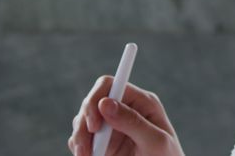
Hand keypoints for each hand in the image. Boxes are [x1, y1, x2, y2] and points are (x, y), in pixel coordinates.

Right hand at [68, 75, 186, 155]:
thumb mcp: (155, 141)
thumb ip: (133, 121)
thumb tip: (105, 103)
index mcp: (140, 102)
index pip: (111, 85)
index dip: (96, 98)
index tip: (94, 125)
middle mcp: (123, 109)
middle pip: (91, 102)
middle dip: (84, 124)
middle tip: (85, 149)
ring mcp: (110, 125)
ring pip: (82, 120)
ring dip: (79, 137)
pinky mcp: (102, 142)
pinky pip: (80, 138)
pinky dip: (78, 147)